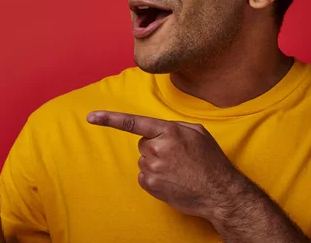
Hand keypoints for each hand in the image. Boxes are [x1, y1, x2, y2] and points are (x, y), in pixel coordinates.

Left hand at [87, 110, 242, 219]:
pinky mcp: (150, 185)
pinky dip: (154, 177)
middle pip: (143, 143)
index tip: (91, 117)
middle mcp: (157, 148)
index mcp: (169, 131)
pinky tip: (171, 180)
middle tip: (176, 157)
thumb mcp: (198, 132)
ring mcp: (152, 168)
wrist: (219, 193)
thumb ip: (175, 126)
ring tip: (178, 170)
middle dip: (155, 146)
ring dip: (156, 162)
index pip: (133, 122)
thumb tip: (159, 130)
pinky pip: (143, 175)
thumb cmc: (210, 161)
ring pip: (144, 159)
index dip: (110, 119)